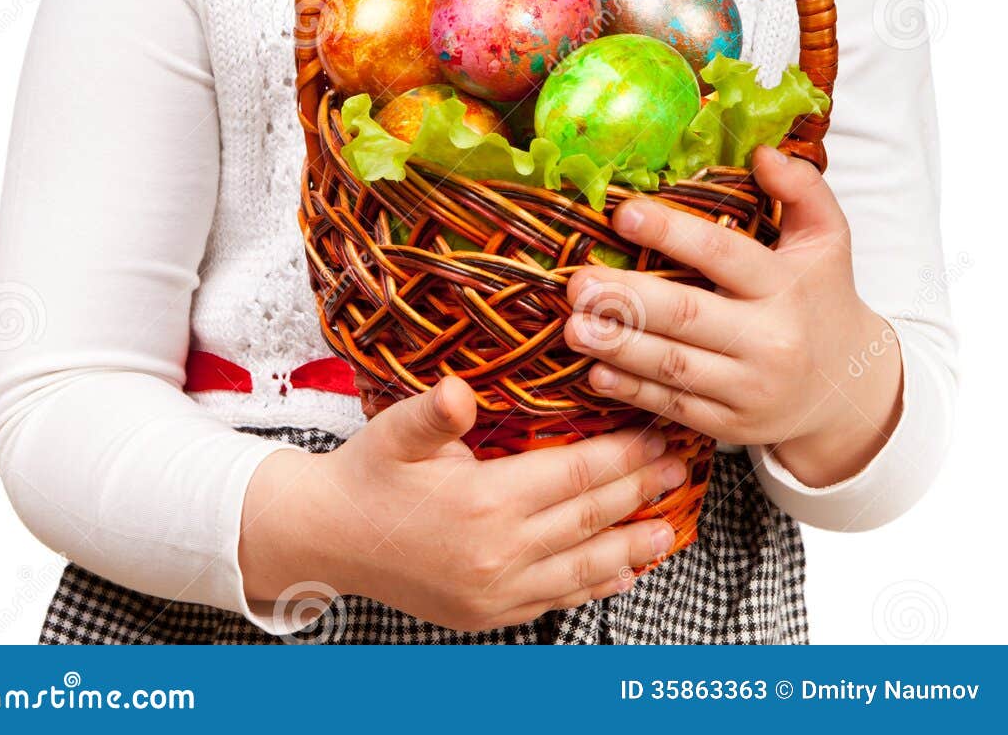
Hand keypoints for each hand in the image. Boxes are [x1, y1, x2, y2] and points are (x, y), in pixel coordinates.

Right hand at [253, 374, 686, 632]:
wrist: (326, 540)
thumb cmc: (365, 474)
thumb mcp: (393, 432)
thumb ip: (432, 413)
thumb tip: (459, 393)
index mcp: (482, 503)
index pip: (574, 475)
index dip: (621, 454)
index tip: (656, 433)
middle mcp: (497, 555)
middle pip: (589, 519)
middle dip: (640, 491)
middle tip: (681, 469)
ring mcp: (496, 592)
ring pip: (583, 567)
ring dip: (633, 546)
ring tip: (672, 528)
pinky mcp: (490, 614)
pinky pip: (558, 599)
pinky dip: (596, 584)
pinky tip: (623, 571)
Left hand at [563, 145, 903, 484]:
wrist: (849, 389)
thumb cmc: (822, 298)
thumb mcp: (827, 239)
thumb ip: (801, 189)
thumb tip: (762, 152)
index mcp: (785, 286)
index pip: (723, 255)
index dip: (672, 232)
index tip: (623, 213)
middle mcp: (770, 340)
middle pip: (688, 316)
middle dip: (628, 300)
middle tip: (578, 282)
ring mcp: (751, 389)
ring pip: (675, 366)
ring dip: (619, 347)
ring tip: (574, 327)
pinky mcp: (732, 425)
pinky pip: (675, 406)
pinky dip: (633, 391)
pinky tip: (596, 372)